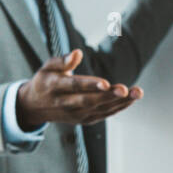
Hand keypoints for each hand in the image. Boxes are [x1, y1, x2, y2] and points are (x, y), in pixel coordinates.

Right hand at [15, 49, 141, 127]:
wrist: (35, 107)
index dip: (91, 85)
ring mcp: (76, 114)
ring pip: (100, 109)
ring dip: (120, 102)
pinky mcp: (84, 120)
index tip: (106, 83)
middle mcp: (66, 104)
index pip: (75, 86)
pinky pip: (104, 114)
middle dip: (109, 96)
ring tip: (137, 92)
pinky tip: (131, 99)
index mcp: (55, 87)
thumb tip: (78, 52)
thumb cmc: (45, 81)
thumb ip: (63, 61)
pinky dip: (118, 107)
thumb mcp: (48, 67)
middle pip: (90, 100)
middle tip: (126, 89)